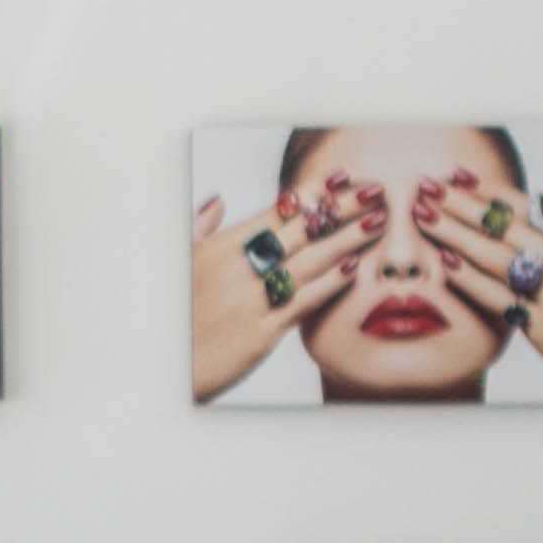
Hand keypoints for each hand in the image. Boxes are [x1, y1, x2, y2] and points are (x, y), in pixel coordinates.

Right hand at [191, 188, 382, 401]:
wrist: (166, 366)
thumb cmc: (177, 316)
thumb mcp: (181, 265)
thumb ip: (200, 230)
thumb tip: (216, 202)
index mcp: (220, 247)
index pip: (276, 211)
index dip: (313, 192)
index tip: (342, 177)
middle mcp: (237, 268)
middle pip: (300, 229)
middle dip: (340, 207)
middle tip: (373, 191)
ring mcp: (250, 299)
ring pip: (308, 261)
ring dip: (346, 239)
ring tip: (375, 222)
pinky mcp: (260, 332)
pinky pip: (302, 301)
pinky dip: (328, 283)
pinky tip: (351, 268)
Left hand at [417, 185, 542, 399]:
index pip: (527, 208)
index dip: (487, 190)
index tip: (456, 176)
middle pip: (503, 224)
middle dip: (460, 203)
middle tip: (424, 188)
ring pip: (495, 254)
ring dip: (454, 231)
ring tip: (422, 216)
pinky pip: (499, 296)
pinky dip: (470, 277)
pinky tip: (445, 263)